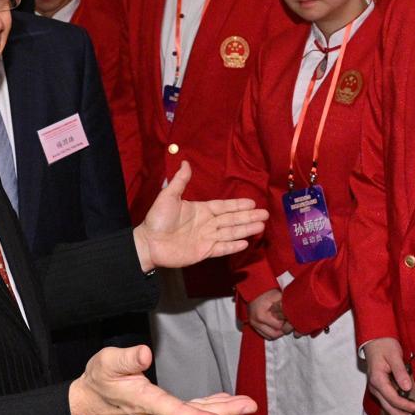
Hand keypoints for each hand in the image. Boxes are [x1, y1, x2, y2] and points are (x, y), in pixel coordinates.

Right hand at [69, 344, 255, 414]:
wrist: (89, 403)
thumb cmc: (99, 380)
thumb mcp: (107, 362)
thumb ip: (127, 359)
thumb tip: (146, 353)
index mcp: (145, 402)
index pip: (175, 411)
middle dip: (225, 412)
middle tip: (250, 406)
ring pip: (196, 414)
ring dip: (223, 409)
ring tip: (246, 404)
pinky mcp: (164, 414)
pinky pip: (192, 412)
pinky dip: (210, 407)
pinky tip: (226, 401)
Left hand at [134, 161, 267, 270]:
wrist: (148, 243)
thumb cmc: (157, 219)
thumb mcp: (168, 197)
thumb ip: (179, 181)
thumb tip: (186, 162)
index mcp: (201, 210)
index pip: (224, 207)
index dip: (238, 205)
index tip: (252, 202)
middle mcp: (207, 224)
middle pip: (232, 219)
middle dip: (248, 217)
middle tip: (265, 215)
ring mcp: (207, 238)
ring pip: (230, 233)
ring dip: (245, 229)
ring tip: (261, 226)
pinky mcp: (204, 252)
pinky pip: (221, 248)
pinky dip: (233, 246)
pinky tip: (245, 242)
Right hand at [247, 289, 292, 339]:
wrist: (255, 290)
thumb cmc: (268, 293)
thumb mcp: (278, 296)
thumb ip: (285, 306)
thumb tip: (294, 315)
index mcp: (261, 315)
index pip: (279, 326)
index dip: (286, 322)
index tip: (289, 317)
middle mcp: (255, 322)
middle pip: (274, 334)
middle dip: (283, 329)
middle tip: (287, 322)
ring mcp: (253, 325)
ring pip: (270, 336)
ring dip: (277, 332)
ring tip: (282, 323)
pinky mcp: (252, 325)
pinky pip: (264, 335)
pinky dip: (271, 332)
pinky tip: (276, 325)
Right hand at [363, 338, 414, 414]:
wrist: (375, 341)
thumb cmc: (385, 345)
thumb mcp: (394, 354)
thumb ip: (400, 372)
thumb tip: (407, 388)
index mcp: (378, 380)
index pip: (393, 399)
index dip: (407, 407)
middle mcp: (375, 389)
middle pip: (390, 410)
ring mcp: (377, 391)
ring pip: (389, 411)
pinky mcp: (381, 391)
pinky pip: (389, 406)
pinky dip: (399, 414)